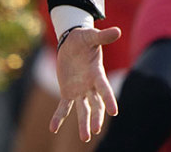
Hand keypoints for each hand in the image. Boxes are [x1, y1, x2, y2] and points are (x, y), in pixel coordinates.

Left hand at [50, 26, 121, 141]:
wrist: (72, 42)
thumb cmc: (84, 39)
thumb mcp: (91, 36)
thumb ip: (103, 37)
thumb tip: (117, 31)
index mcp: (97, 73)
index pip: (104, 88)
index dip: (109, 99)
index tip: (114, 112)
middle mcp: (90, 85)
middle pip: (95, 104)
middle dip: (96, 117)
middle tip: (96, 130)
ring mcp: (79, 90)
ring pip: (83, 109)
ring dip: (84, 123)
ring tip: (85, 138)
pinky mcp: (68, 92)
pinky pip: (64, 107)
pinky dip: (59, 117)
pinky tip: (53, 128)